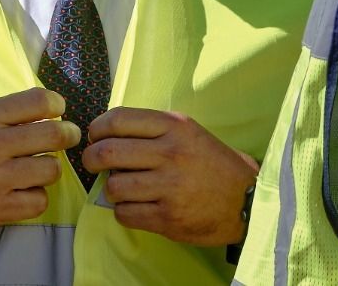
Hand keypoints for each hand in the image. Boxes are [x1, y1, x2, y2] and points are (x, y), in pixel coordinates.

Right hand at [0, 87, 81, 232]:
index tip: (57, 111)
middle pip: (53, 135)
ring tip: (38, 167)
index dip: (57, 105)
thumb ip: (11, 112)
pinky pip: (40, 200)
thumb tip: (54, 108)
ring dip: (50, 169)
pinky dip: (37, 196)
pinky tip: (24, 190)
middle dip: (68, 135)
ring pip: (51, 169)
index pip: (39, 101)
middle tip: (68, 136)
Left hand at [83, 107, 258, 246]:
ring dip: (112, 189)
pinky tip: (136, 206)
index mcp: (174, 127)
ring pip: (113, 187)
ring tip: (123, 188)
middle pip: (107, 153)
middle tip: (94, 163)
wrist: (246, 201)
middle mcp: (170, 153)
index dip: (97, 128)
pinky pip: (125, 214)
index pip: (117, 120)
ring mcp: (169, 187)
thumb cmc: (210, 164)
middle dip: (91, 159)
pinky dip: (124, 211)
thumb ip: (152, 129)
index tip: (95, 137)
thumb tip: (106, 133)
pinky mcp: (168, 218)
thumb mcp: (188, 132)